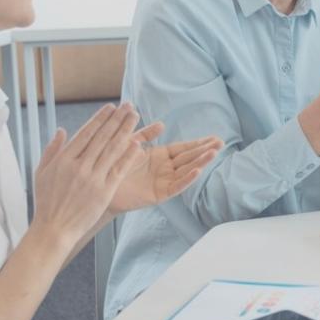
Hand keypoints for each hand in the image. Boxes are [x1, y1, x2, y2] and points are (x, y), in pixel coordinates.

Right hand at [31, 103, 146, 252]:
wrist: (54, 228)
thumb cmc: (46, 201)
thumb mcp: (42, 173)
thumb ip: (52, 150)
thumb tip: (62, 130)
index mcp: (64, 160)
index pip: (86, 133)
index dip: (100, 119)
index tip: (110, 107)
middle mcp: (79, 166)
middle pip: (102, 137)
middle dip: (116, 119)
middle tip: (128, 106)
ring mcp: (93, 179)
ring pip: (112, 150)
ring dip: (125, 131)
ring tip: (135, 118)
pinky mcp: (104, 191)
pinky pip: (119, 169)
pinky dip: (128, 156)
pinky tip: (137, 144)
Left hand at [105, 123, 222, 215]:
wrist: (98, 184)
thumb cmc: (112, 164)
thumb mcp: (130, 143)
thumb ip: (145, 135)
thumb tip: (162, 123)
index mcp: (160, 156)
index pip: (184, 148)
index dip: (199, 143)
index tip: (215, 138)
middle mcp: (165, 169)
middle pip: (189, 158)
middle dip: (205, 151)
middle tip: (221, 143)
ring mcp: (163, 182)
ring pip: (186, 171)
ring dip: (200, 162)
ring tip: (214, 153)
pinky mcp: (159, 195)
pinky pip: (175, 186)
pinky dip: (186, 179)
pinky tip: (197, 171)